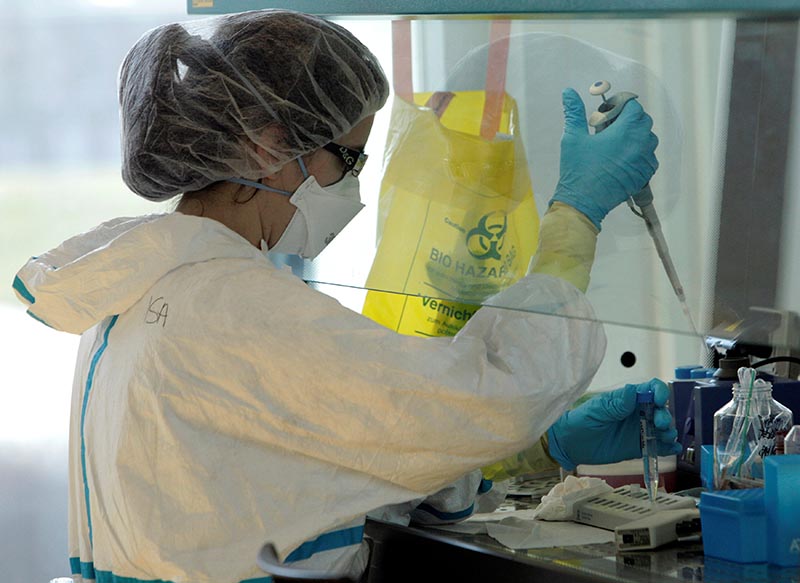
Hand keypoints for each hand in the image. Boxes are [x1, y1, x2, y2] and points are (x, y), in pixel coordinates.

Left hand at [547, 379, 681, 470]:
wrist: (571, 444)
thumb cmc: (580, 421)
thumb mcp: (597, 411)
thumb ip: (615, 404)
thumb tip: (631, 391)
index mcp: (627, 399)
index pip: (649, 389)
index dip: (659, 391)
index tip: (660, 399)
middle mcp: (637, 413)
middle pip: (660, 409)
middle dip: (664, 415)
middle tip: (660, 424)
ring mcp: (639, 430)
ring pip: (661, 428)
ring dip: (668, 431)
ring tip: (666, 437)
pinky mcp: (638, 447)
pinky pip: (657, 446)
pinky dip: (668, 447)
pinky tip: (673, 449)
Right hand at [550, 88, 658, 229]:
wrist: (583, 202)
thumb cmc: (578, 169)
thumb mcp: (573, 137)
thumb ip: (574, 112)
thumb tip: (568, 92)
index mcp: (626, 131)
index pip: (633, 106)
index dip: (620, 105)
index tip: (607, 111)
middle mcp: (641, 143)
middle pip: (643, 121)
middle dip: (629, 120)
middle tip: (610, 127)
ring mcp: (645, 161)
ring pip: (648, 139)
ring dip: (635, 136)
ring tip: (616, 143)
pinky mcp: (644, 175)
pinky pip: (649, 158)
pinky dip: (639, 154)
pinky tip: (621, 159)